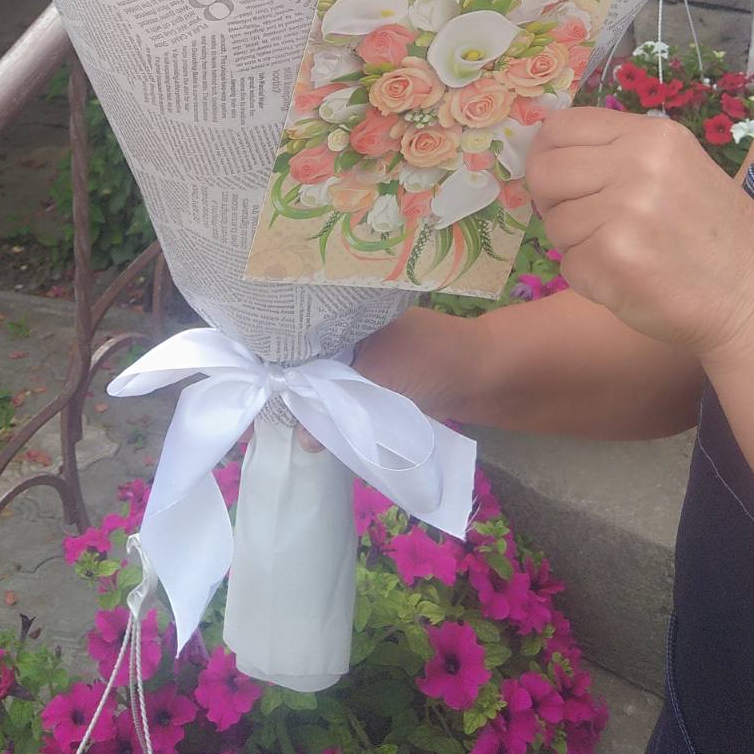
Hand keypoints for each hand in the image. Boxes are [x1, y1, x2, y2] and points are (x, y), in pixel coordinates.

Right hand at [295, 308, 472, 451]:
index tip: (269, 390)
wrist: (484, 375)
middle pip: (315, 362)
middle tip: (281, 414)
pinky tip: (326, 425)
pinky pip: (354, 394)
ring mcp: (371, 354)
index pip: (303, 336)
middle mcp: (355, 329)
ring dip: (323, 402)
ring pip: (334, 381)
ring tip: (300, 424)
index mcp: (348, 313)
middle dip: (302, 387)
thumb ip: (337, 406)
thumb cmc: (429, 361)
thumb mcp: (375, 379)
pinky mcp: (385, 379)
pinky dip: (344, 408)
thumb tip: (305, 441)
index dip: (285, 364)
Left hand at [525, 108, 753, 362]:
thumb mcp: (677, 168)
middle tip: (582, 223)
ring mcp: (623, 210)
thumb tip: (546, 150)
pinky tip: (628, 279)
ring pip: (554, 222)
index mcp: (653, 136)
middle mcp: (637, 164)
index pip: (561, 127)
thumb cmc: (717, 237)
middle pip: (544, 171)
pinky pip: (567, 263)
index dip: (547, 154)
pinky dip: (589, 277)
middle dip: (552, 201)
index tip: (558, 180)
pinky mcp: (611, 258)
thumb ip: (619, 153)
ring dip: (576, 244)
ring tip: (624, 254)